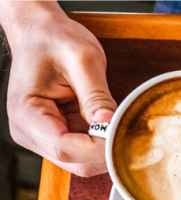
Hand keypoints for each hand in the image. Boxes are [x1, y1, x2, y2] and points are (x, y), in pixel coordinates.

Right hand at [0, 1, 114, 175]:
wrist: (40, 33)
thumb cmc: (54, 40)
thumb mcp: (82, 60)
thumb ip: (96, 95)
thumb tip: (111, 124)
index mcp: (27, 113)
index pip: (66, 148)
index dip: (100, 148)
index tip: (124, 134)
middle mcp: (29, 132)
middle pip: (77, 163)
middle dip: (107, 151)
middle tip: (130, 130)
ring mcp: (42, 138)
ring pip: (84, 162)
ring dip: (106, 147)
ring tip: (118, 122)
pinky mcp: (57, 136)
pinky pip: (86, 151)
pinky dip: (103, 142)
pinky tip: (109, 123)